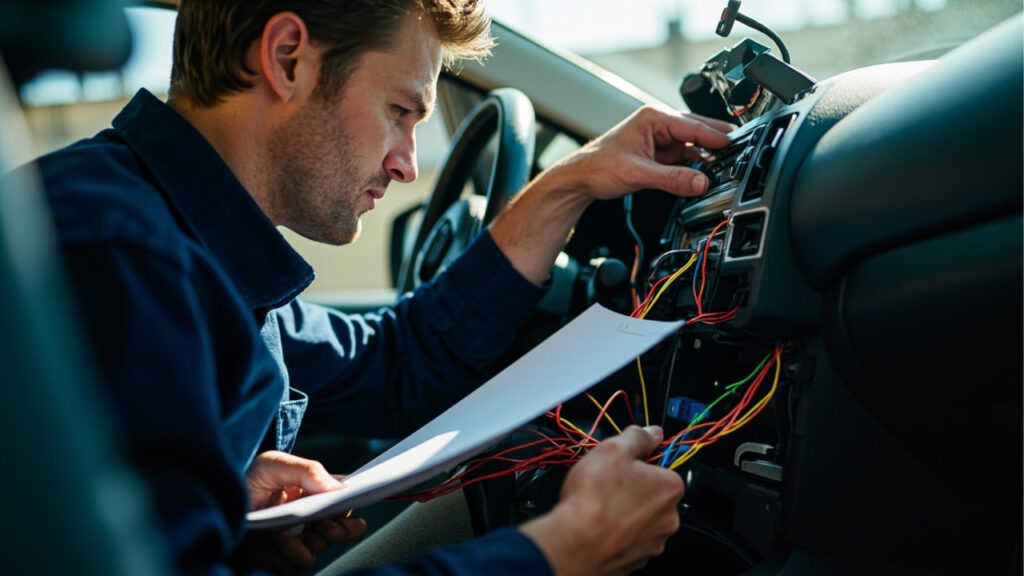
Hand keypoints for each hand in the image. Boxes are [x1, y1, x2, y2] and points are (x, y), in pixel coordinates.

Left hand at [240, 451, 366, 574]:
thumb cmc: (245, 477)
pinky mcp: (280, 556)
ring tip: (294, 531)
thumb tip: (340, 490)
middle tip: (329, 524)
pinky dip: (292, 552)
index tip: (349, 504)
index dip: (354, 504)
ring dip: (314, 540)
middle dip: (345, 529)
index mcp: (315, 492)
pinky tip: (277, 540)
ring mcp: (297, 538)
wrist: (212, 495)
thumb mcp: (274, 464)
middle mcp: (310, 517)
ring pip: (323, 548)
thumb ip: (309, 471)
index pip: (347, 501)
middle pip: (346, 529)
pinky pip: (300, 561)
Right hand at [519, 426, 684, 575]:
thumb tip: (651, 432)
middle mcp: (668, 519)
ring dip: (624, 512)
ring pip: (640, 520)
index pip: (663, 467)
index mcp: (670, 488)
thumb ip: (637, 438)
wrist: (575, 544)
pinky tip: (597, 525)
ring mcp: (652, 543)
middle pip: (652, 495)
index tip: (622, 464)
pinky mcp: (634, 561)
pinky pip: (628, 541)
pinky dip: (616, 533)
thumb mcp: (613, 449)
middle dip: (632, 489)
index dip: (640, 463)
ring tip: (598, 506)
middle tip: (606, 484)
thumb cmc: (594, 498)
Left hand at [549, 105, 732, 200]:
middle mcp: (658, 124)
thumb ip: (672, 178)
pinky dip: (697, 163)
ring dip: (708, 154)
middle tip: (743, 149)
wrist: (579, 179)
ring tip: (729, 163)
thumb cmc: (598, 167)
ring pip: (693, 144)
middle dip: (718, 140)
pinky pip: (684, 156)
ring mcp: (659, 138)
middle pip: (697, 130)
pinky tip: (708, 171)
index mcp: (653, 118)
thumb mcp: (638, 173)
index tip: (736, 144)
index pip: (693, 126)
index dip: (716, 136)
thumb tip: (700, 182)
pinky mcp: (658, 154)